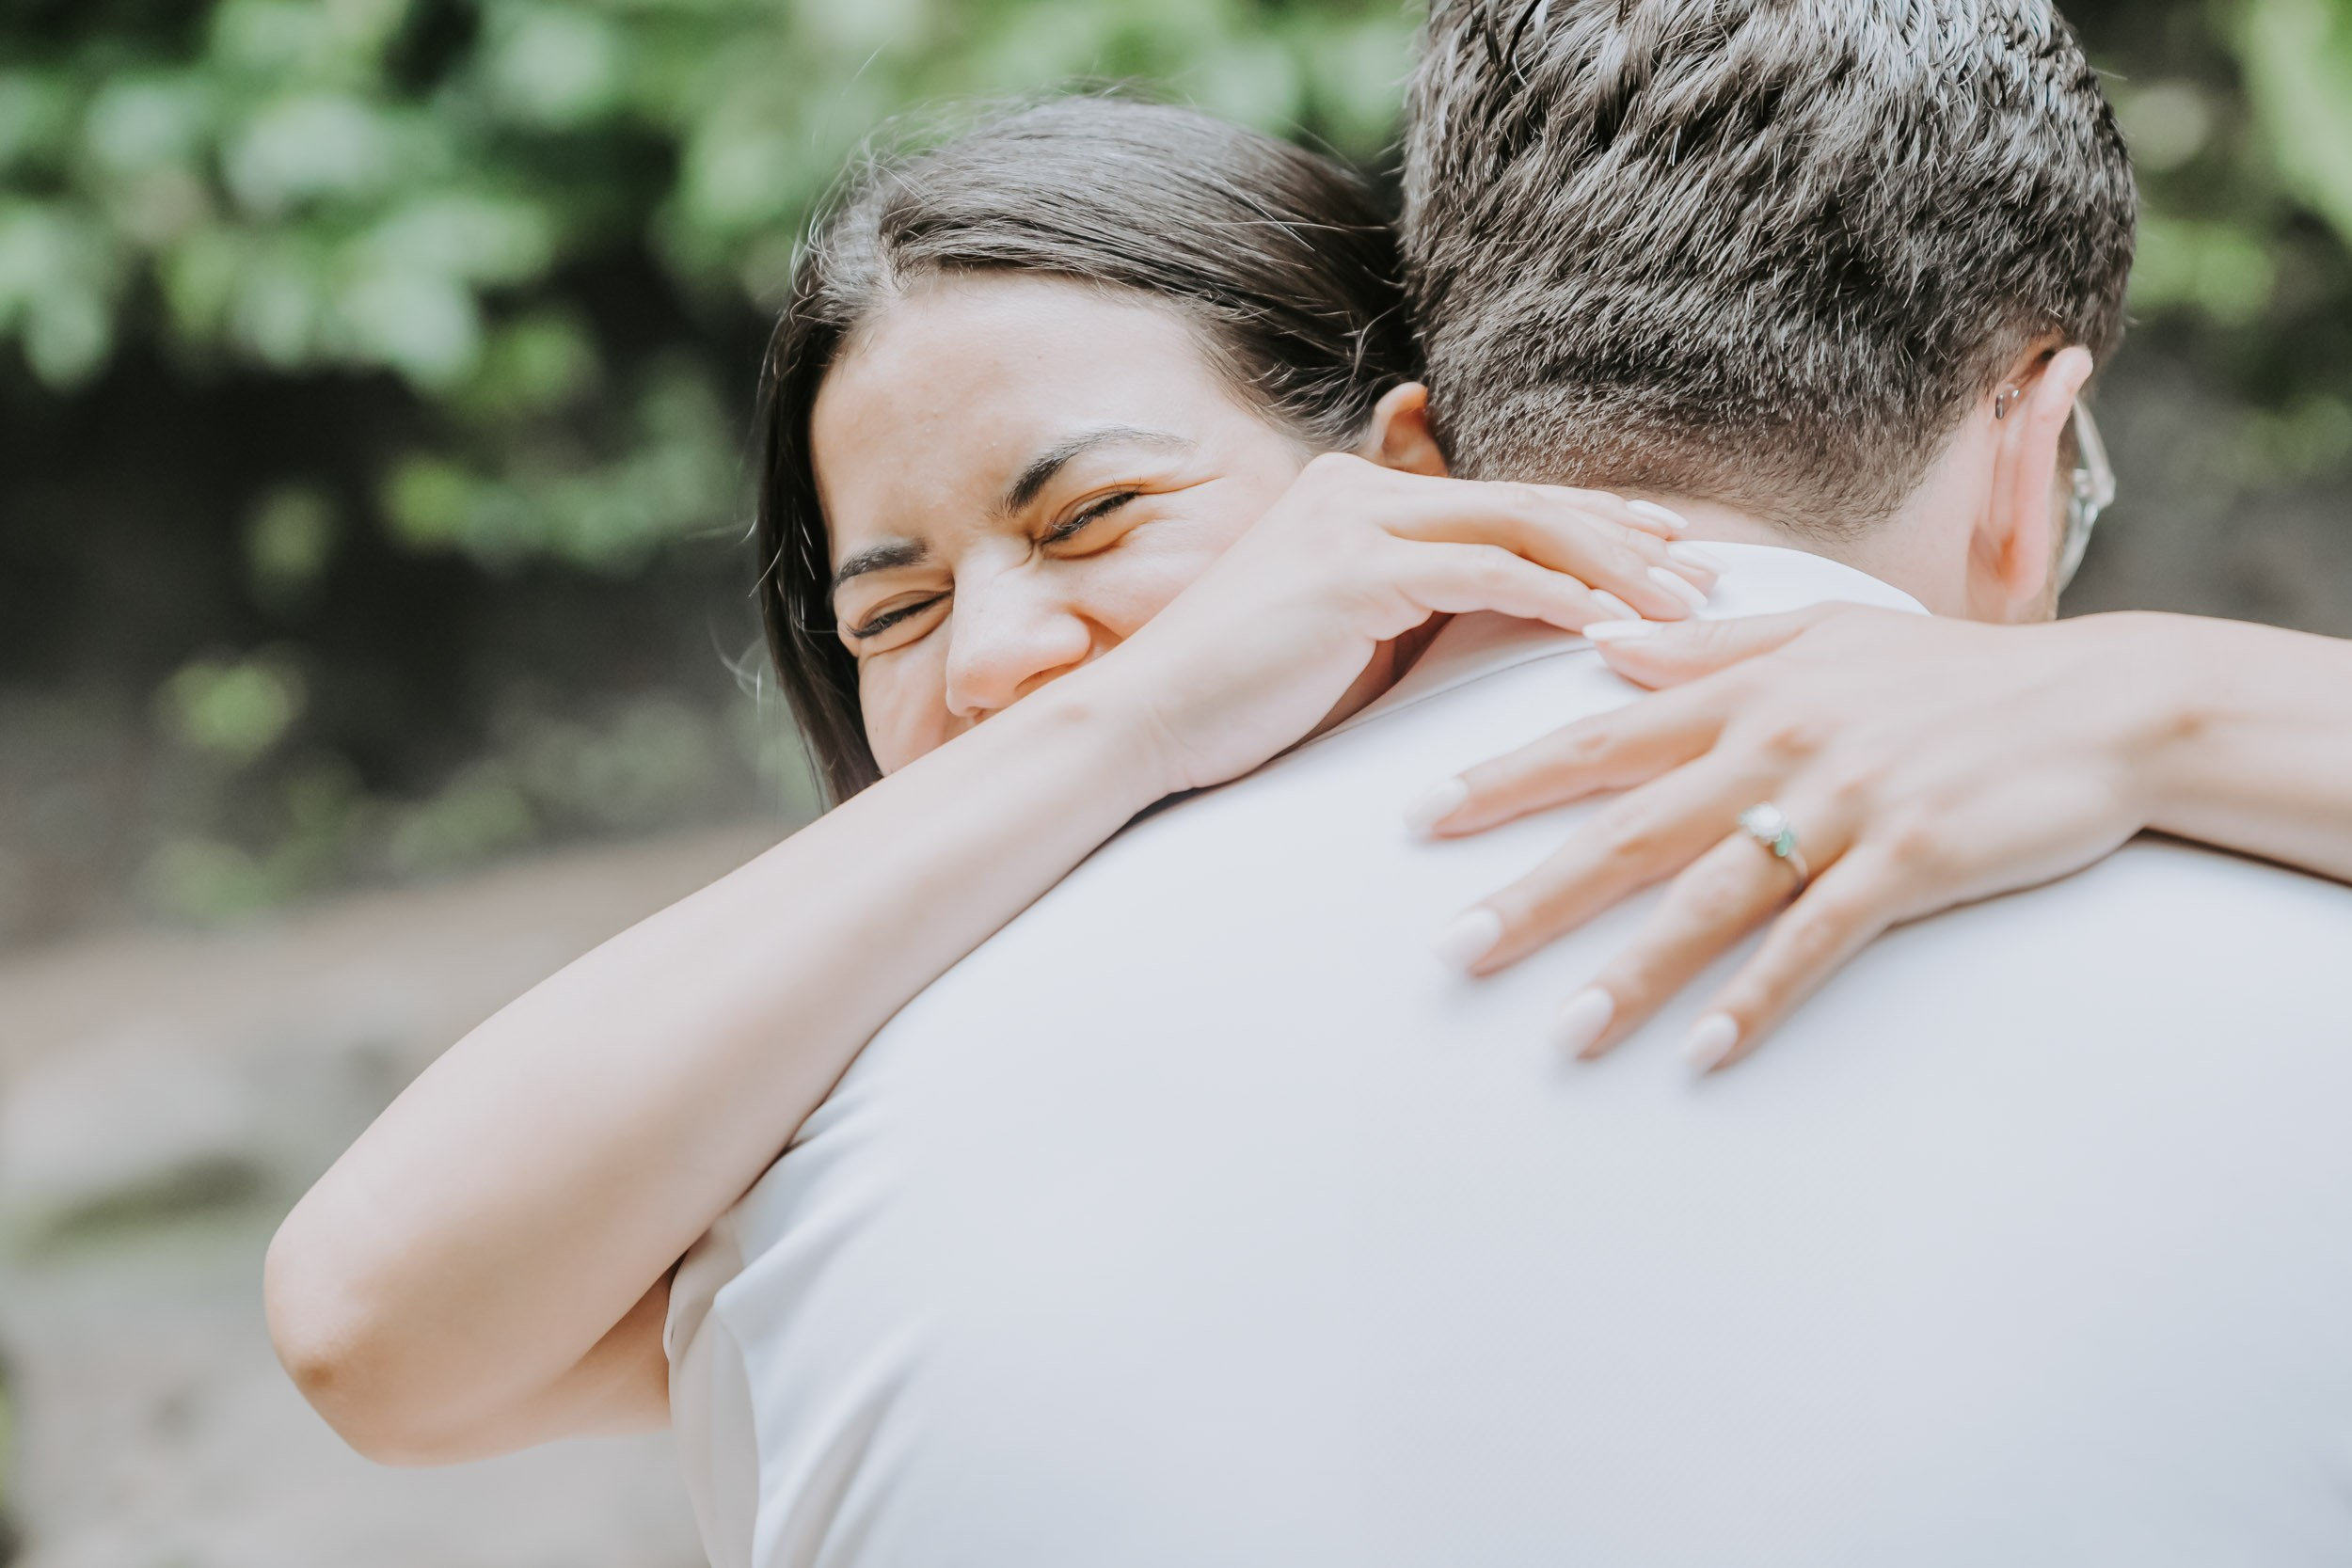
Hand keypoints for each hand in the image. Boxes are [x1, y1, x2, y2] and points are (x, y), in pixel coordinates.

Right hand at [1088, 453, 1720, 795]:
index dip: (1595, 521)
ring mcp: (1351, 520)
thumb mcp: (1350, 643)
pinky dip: (1562, 600)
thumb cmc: (1242, 705)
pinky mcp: (1353, 570)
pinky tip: (1618, 631)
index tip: (1671, 550)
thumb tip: (1513, 617)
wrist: (1140, 728)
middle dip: (1628, 537)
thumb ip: (1421, 612)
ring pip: (1522, 527)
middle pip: (1526, 499)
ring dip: (1617, 570)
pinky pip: (1489, 576)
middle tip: (1710, 574)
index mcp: (1353, 493)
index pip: (1501, 498)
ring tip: (1691, 610)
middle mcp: (1355, 487)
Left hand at [1415, 605, 2186, 1070]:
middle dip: (1533, 894)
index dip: (1503, 780)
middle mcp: (1775, 746)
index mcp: (1744, 690)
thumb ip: (1707, 645)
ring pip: (1710, 899)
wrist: (2101, 701)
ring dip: (1633, 973)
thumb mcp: (1824, 634)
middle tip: (1451, 953)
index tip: (1420, 818)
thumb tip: (1603, 647)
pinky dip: (1757, 998)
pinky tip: (1705, 1053)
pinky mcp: (1908, 861)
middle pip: (1627, 829)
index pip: (1597, 740)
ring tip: (1563, 1036)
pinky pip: (1815, 943)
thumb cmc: (1951, 673)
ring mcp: (1842, 806)